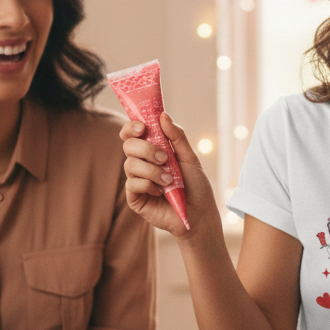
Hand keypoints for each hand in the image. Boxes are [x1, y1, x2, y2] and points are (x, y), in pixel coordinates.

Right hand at [120, 113, 218, 240]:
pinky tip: (161, 192)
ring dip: (152, 170)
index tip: (144, 127)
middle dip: (147, 149)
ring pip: (130, 164)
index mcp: (153, 151)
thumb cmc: (196, 186)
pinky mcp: (135, 197)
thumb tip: (163, 115)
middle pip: (129, 145)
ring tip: (170, 181)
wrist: (200, 214)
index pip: (133, 133)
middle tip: (165, 158)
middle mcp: (142, 163)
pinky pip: (132, 183)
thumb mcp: (190, 158)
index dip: (132, 127)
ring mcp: (137, 180)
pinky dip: (148, 185)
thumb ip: (177, 137)